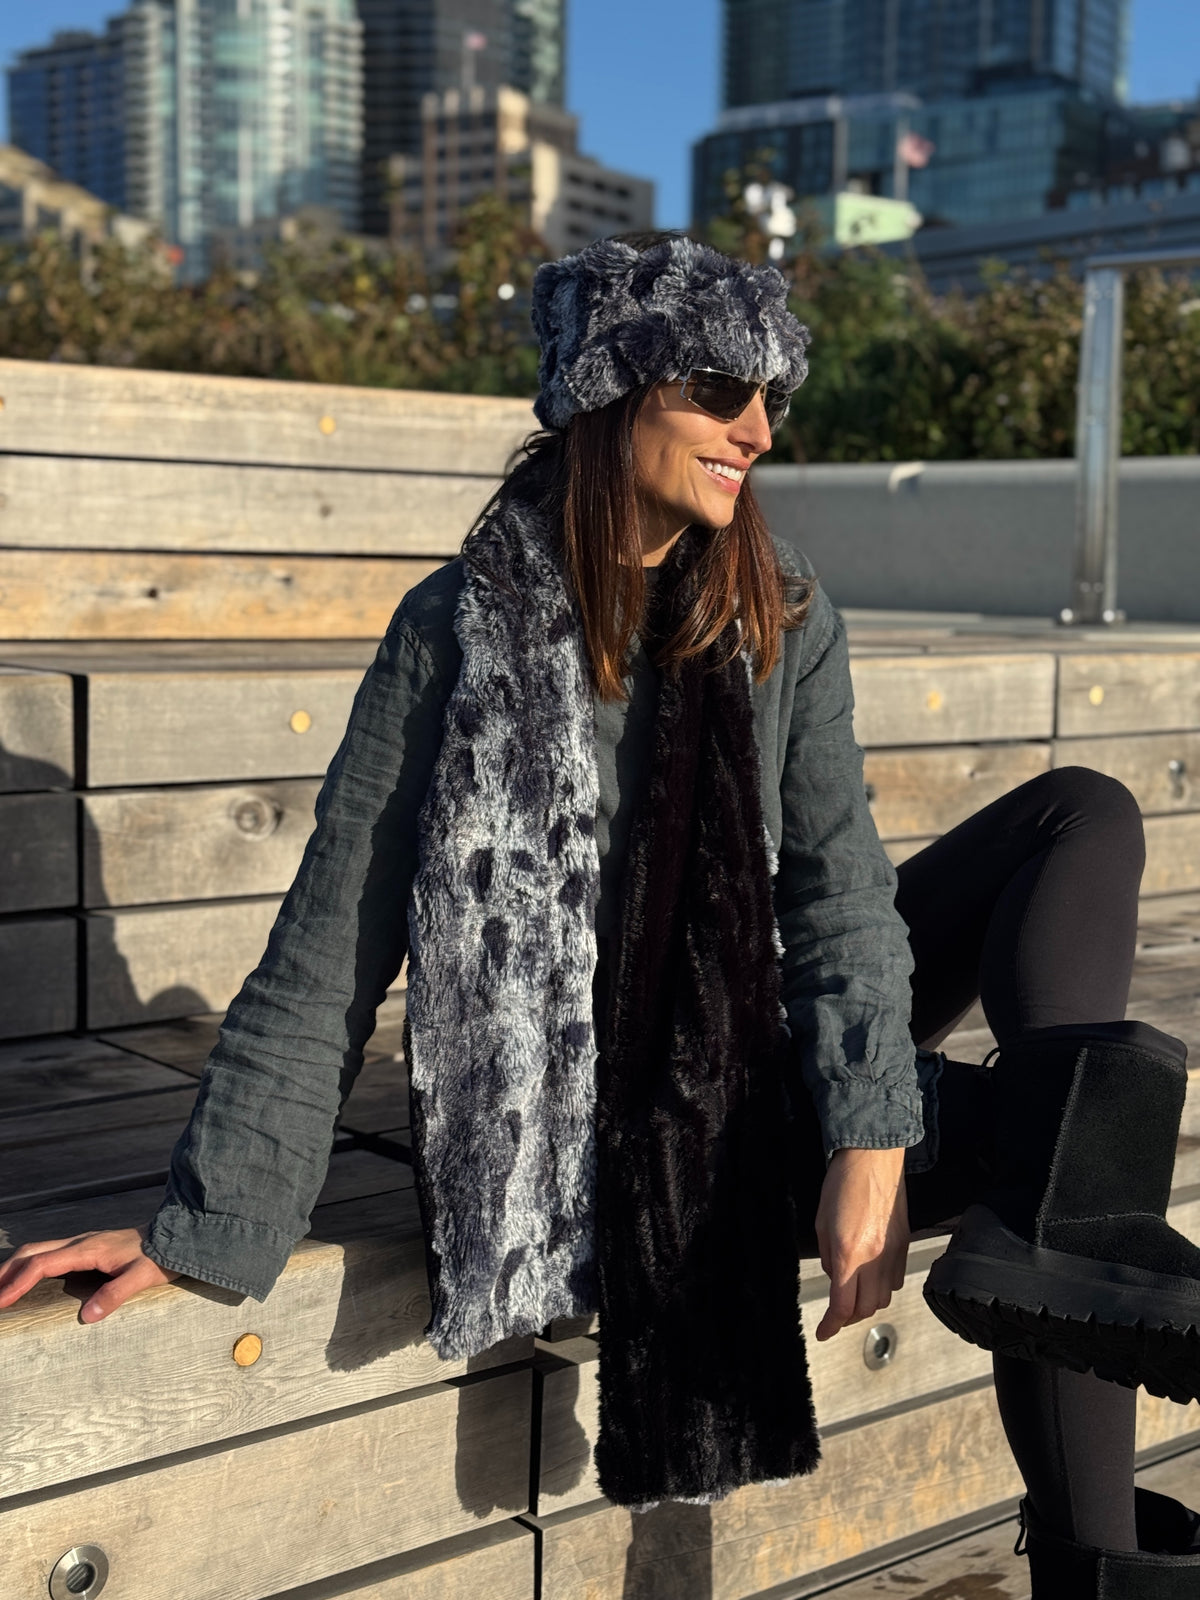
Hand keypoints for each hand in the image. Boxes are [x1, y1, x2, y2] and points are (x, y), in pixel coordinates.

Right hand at [0, 1228, 178, 1321]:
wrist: (176, 1236)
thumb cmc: (160, 1257)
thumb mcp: (142, 1277)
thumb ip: (115, 1294)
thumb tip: (86, 1316)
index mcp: (87, 1249)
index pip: (42, 1264)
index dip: (17, 1282)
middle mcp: (80, 1242)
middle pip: (31, 1252)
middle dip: (5, 1272)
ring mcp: (83, 1243)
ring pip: (38, 1250)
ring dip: (15, 1267)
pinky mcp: (87, 1247)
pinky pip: (49, 1253)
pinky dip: (29, 1265)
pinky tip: (26, 1278)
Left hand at [813, 1146, 908, 1341]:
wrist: (874, 1157)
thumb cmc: (843, 1182)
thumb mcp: (821, 1222)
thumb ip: (826, 1256)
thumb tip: (834, 1277)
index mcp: (848, 1253)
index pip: (842, 1306)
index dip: (831, 1325)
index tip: (824, 1332)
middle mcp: (875, 1258)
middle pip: (866, 1308)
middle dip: (848, 1317)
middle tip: (836, 1314)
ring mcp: (894, 1252)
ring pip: (884, 1297)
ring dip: (867, 1303)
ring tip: (853, 1295)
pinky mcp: (906, 1244)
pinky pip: (897, 1280)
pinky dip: (883, 1286)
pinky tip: (872, 1276)